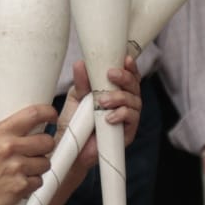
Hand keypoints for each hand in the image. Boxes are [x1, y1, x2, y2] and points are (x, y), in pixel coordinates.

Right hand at [0, 104, 53, 204]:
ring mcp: (16, 168)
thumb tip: (0, 107)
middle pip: (47, 140)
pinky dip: (32, 182)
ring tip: (24, 168)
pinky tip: (20, 181)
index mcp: (0, 133)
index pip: (33, 114)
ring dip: (39, 166)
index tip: (51, 115)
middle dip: (45, 145)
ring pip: (46, 162)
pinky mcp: (21, 186)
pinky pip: (39, 181)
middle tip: (37, 149)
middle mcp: (9, 148)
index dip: (48, 112)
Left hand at [58, 55, 144, 170]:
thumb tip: (81, 63)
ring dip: (119, 97)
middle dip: (125, 77)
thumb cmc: (74, 120)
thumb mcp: (76, 96)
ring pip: (134, 101)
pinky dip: (121, 114)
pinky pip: (132, 119)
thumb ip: (82, 81)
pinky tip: (109, 117)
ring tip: (102, 101)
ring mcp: (127, 117)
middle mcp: (124, 102)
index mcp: (114, 90)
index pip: (128, 75)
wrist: (70, 146)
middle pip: (134, 85)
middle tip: (111, 74)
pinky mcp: (127, 133)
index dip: (130, 66)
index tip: (125, 58)